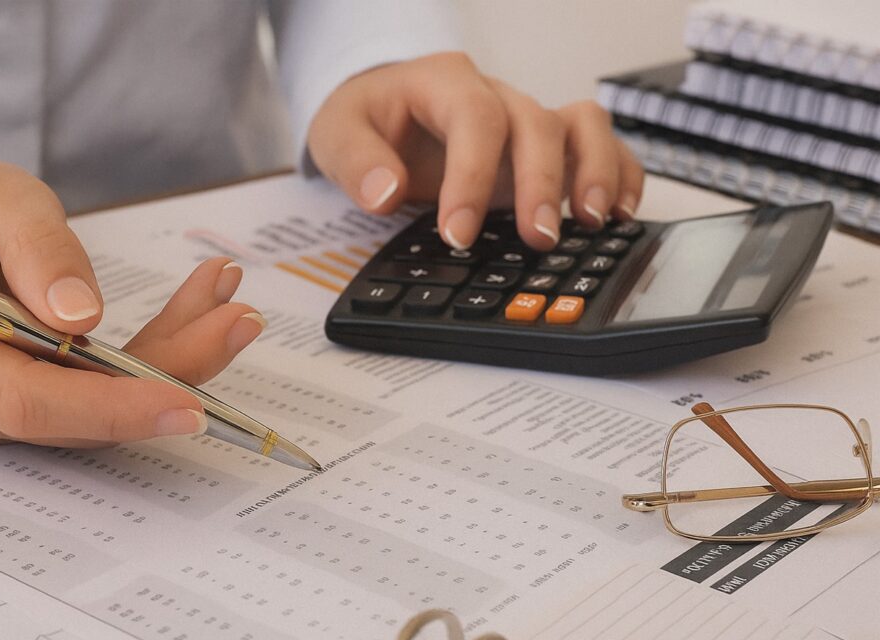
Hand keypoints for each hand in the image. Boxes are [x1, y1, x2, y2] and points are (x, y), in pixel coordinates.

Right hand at [0, 159, 264, 446]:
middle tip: (238, 321)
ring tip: (227, 306)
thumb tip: (80, 321)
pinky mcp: (8, 410)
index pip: (25, 398)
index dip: (111, 407)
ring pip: (92, 410)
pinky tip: (195, 317)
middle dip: (166, 374)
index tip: (189, 401)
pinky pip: (88, 398)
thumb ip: (37, 252)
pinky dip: (146, 363)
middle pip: (72, 411)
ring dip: (168, 362)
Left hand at [308, 52, 643, 250]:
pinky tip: (617, 214)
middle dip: (540, 183)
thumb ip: (355, 161)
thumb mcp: (338, 132)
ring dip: (594, 171)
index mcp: (444, 83)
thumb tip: (385, 193)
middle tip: (536, 238)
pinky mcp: (547, 148)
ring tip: (592, 222)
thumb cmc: (369, 118)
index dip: (471, 176)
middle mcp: (496, 96)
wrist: (386, 108)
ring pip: (582, 124)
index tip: (458, 234)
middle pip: (536, 123)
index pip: (473, 119)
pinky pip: (597, 146)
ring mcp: (527, 121)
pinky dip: (618, 173)